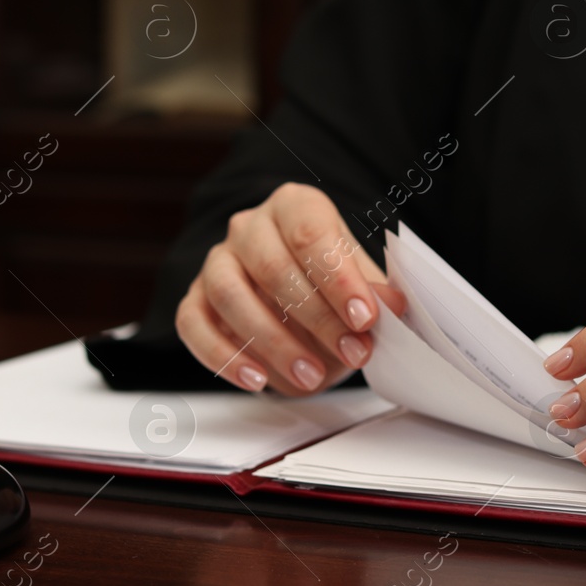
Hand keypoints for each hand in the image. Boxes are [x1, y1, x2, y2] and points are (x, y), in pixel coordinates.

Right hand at [176, 183, 405, 395]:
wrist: (300, 304)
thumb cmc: (331, 288)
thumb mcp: (361, 287)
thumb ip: (373, 295)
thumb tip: (392, 306)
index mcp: (295, 207)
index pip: (311, 234)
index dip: (339, 280)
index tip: (365, 319)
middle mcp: (249, 227)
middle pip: (272, 267)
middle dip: (316, 318)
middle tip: (351, 353)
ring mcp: (216, 261)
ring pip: (229, 295)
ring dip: (273, 342)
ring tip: (310, 375)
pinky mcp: (194, 299)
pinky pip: (192, 325)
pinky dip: (223, 356)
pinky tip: (257, 379)